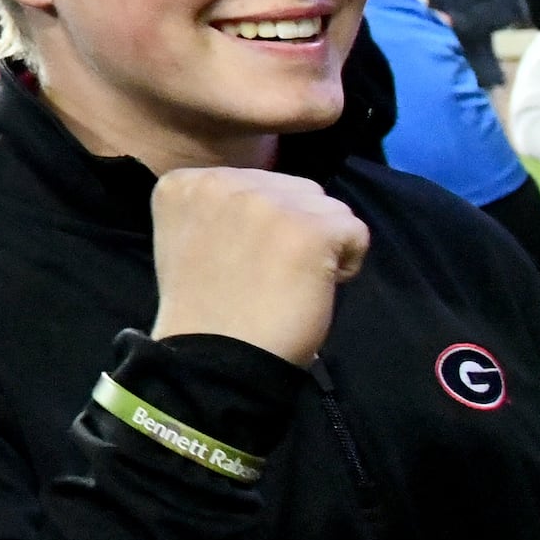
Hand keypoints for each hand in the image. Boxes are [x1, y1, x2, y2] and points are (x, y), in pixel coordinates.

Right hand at [147, 167, 369, 365]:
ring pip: (328, 207)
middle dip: (294, 227)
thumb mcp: (193, 239)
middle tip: (271, 273)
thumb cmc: (206, 310)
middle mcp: (222, 181)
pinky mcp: (308, 228)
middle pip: (294, 189)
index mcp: (185, 184)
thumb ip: (221, 211)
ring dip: (321, 243)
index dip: (259, 225)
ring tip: (292, 281)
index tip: (239, 261)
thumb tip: (277, 206)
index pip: (254, 183)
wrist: (215, 359)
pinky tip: (314, 288)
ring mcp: (266, 201)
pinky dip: (346, 263)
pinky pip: (354, 231)